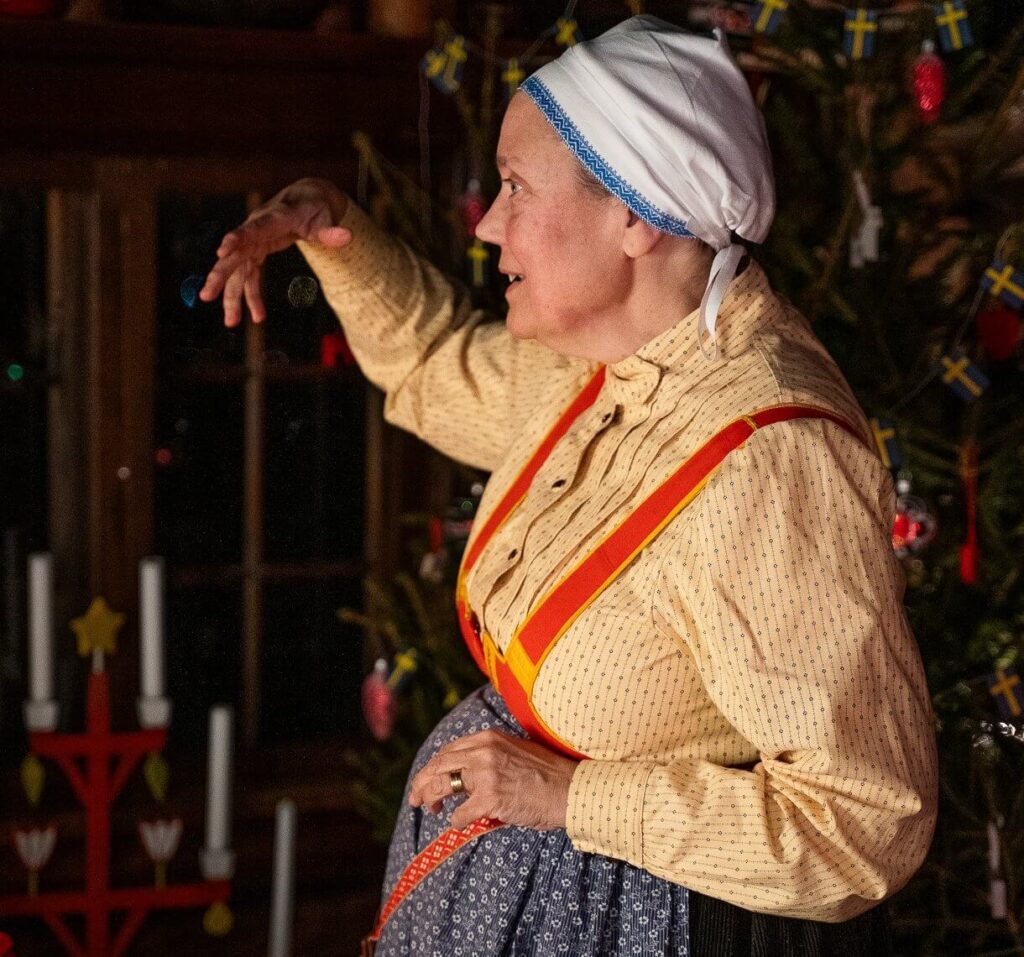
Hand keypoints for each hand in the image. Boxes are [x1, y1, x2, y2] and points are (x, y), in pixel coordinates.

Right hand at [198, 177, 351, 327]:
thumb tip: (347, 237)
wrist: (305, 199)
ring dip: (232, 296)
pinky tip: (256, 317)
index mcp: (273, 219)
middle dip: (220, 275)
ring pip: (237, 271)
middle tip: (207, 295)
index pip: (253, 229)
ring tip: (231, 322)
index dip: (237, 239)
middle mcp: (256, 231)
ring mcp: (253, 243)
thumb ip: (330, 231)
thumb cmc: (314, 208)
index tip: (223, 251)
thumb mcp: (324, 218)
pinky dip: (251, 296)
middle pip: (235, 254)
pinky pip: (250, 277)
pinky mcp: (256, 253)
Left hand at [408, 729, 578, 830]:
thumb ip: (489, 757)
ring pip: (443, 785)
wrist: (568, 789)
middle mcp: (483, 750)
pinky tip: (459, 825)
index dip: (434, 767)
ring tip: (431, 810)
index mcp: (488, 737)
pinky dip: (456, 821)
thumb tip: (466, 775)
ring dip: (431, 799)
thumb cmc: (546, 775)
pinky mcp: (490, 798)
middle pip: (439, 765)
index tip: (428, 779)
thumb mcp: (514, 751)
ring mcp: (485, 773)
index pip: (449, 751)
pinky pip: (460, 813)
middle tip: (416, 798)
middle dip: (423, 782)